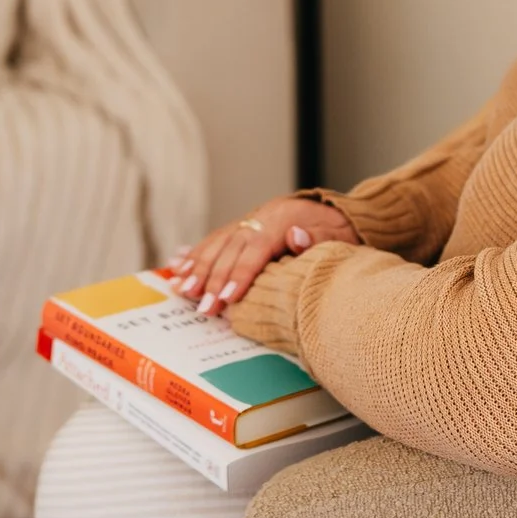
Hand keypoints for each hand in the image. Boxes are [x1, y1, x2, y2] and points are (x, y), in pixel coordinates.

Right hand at [168, 196, 357, 318]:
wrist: (336, 211)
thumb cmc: (338, 231)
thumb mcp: (338, 236)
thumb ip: (317, 240)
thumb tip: (296, 237)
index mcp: (282, 218)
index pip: (254, 250)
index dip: (239, 275)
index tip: (226, 298)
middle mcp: (260, 216)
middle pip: (229, 249)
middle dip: (212, 279)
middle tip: (202, 307)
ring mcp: (248, 219)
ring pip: (216, 244)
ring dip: (197, 268)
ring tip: (181, 289)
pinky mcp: (241, 226)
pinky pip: (213, 240)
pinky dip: (194, 255)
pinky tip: (177, 266)